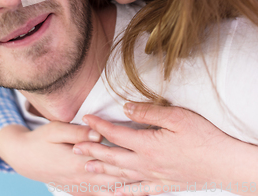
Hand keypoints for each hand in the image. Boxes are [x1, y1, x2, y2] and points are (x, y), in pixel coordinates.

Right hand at [0, 122, 137, 195]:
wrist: (24, 158)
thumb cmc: (41, 140)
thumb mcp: (56, 129)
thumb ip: (78, 132)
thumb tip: (99, 132)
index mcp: (78, 160)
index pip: (109, 159)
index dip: (128, 156)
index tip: (147, 152)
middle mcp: (82, 177)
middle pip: (114, 177)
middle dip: (136, 175)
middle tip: (156, 171)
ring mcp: (80, 187)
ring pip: (110, 191)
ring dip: (129, 189)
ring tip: (150, 187)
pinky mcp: (78, 191)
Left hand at [73, 104, 257, 194]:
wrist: (223, 163)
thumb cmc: (202, 137)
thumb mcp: (176, 117)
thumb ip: (147, 113)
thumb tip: (125, 109)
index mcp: (148, 145)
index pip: (116, 134)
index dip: (99, 126)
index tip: (85, 118)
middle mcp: (147, 164)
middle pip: (113, 158)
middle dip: (92, 152)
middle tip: (75, 148)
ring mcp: (154, 178)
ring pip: (122, 176)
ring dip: (102, 172)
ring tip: (87, 170)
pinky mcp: (164, 185)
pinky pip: (139, 191)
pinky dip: (125, 191)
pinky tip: (117, 192)